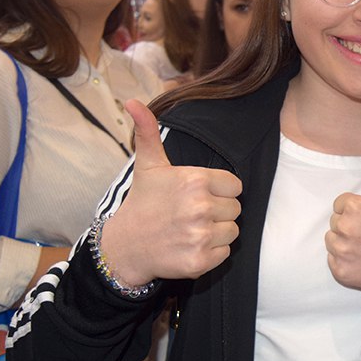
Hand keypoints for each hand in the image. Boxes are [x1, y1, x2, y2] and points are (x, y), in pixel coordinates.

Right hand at [99, 100, 242, 287]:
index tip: (197, 196)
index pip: (235, 186)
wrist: (125, 247)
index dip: (219, 191)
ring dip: (216, 232)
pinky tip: (190, 246)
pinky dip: (211, 253)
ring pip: (232, 231)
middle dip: (218, 212)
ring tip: (190, 230)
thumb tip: (133, 101)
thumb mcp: (148, 166)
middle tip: (191, 214)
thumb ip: (149, 132)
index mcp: (195, 180)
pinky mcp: (201, 260)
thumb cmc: (143, 203)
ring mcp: (200, 235)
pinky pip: (225, 253)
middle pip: (235, 209)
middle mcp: (200, 207)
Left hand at [326, 151, 360, 298]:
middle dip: (349, 226)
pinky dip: (344, 261)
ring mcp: (341, 251)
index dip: (355, 211)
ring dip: (343, 243)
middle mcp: (344, 228)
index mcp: (356, 208)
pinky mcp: (340, 271)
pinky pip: (332, 260)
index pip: (340, 204)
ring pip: (331, 240)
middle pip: (335, 221)